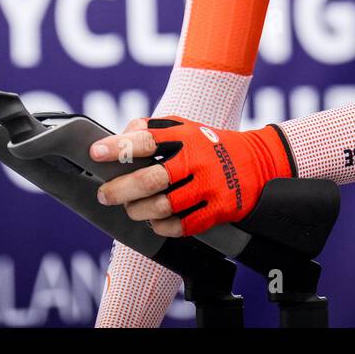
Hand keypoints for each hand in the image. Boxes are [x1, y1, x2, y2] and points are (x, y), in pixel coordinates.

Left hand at [89, 117, 294, 236]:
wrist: (259, 162)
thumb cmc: (210, 145)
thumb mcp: (186, 127)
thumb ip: (153, 129)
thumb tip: (120, 136)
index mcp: (185, 137)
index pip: (146, 140)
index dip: (119, 146)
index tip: (96, 153)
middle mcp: (196, 161)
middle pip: (151, 179)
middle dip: (121, 189)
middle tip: (105, 194)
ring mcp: (209, 186)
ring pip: (164, 206)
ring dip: (139, 211)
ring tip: (130, 209)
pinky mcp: (219, 209)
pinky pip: (183, 226)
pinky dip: (162, 227)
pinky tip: (155, 222)